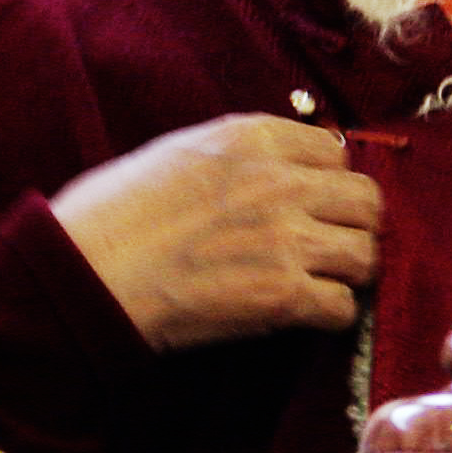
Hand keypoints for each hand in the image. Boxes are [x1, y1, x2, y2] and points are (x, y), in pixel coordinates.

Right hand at [50, 114, 380, 350]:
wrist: (84, 275)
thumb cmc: (112, 213)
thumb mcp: (180, 150)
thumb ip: (241, 154)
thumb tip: (284, 167)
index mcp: (252, 137)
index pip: (336, 151)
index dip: (327, 182)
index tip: (311, 204)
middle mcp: (279, 181)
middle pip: (367, 201)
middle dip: (353, 226)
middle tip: (329, 246)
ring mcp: (285, 239)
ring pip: (365, 254)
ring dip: (348, 273)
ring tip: (319, 282)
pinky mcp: (281, 296)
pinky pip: (343, 306)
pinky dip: (328, 315)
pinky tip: (301, 313)